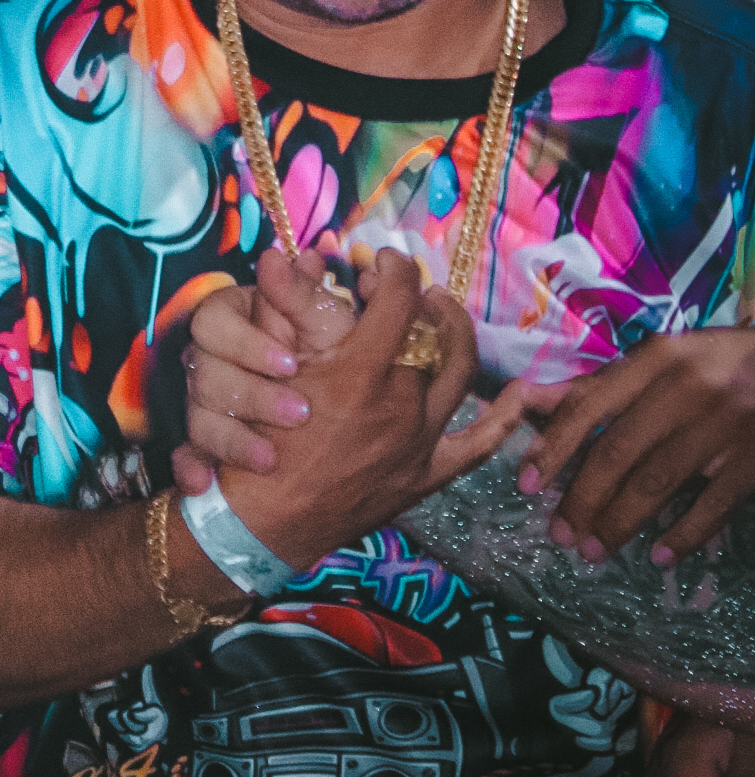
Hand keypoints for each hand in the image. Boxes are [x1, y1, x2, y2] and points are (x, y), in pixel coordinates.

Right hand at [174, 251, 336, 488]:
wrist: (326, 438)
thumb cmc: (327, 363)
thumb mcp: (325, 331)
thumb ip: (308, 298)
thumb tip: (292, 256)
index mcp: (233, 321)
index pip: (212, 321)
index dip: (248, 344)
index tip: (292, 365)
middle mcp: (210, 359)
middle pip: (202, 370)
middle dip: (252, 395)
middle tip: (301, 414)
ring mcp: (204, 404)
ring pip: (197, 417)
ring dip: (232, 439)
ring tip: (271, 459)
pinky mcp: (201, 446)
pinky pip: (184, 457)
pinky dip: (191, 470)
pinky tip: (203, 483)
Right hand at [214, 248, 503, 572]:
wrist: (262, 523)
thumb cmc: (257, 444)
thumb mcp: (266, 367)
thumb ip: (283, 305)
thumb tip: (286, 253)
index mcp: (360, 374)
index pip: (398, 299)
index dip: (394, 269)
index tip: (382, 260)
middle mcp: (399, 405)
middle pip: (432, 332)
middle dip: (421, 298)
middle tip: (406, 287)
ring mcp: (418, 444)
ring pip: (459, 375)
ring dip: (455, 335)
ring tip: (441, 314)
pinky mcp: (424, 476)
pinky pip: (478, 445)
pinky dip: (504, 418)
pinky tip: (520, 393)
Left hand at [519, 329, 754, 561]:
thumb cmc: (715, 364)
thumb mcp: (662, 361)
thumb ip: (604, 385)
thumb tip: (530, 400)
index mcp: (655, 359)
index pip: (590, 404)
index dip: (555, 446)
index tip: (527, 484)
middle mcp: (684, 388)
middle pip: (619, 451)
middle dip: (583, 498)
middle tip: (561, 534)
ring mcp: (723, 425)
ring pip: (658, 482)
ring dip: (620, 522)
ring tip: (594, 551)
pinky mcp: (754, 461)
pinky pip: (712, 506)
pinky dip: (683, 535)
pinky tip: (659, 557)